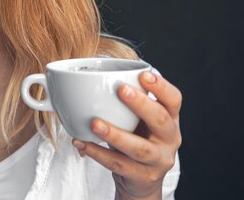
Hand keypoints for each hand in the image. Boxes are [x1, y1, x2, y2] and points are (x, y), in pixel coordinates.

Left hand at [72, 72, 181, 199]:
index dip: (161, 86)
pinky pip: (119, 164)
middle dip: (141, 104)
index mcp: (170, 119)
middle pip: (161, 121)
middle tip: (120, 89)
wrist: (141, 181)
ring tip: (94, 123)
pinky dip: (98, 153)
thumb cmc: (137, 139)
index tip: (143, 74)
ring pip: (139, 148)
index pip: (174, 100)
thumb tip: (87, 82)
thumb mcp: (138, 120)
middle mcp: (170, 139)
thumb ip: (125, 103)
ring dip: (115, 134)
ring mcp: (159, 160)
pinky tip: (82, 143)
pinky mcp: (143, 177)